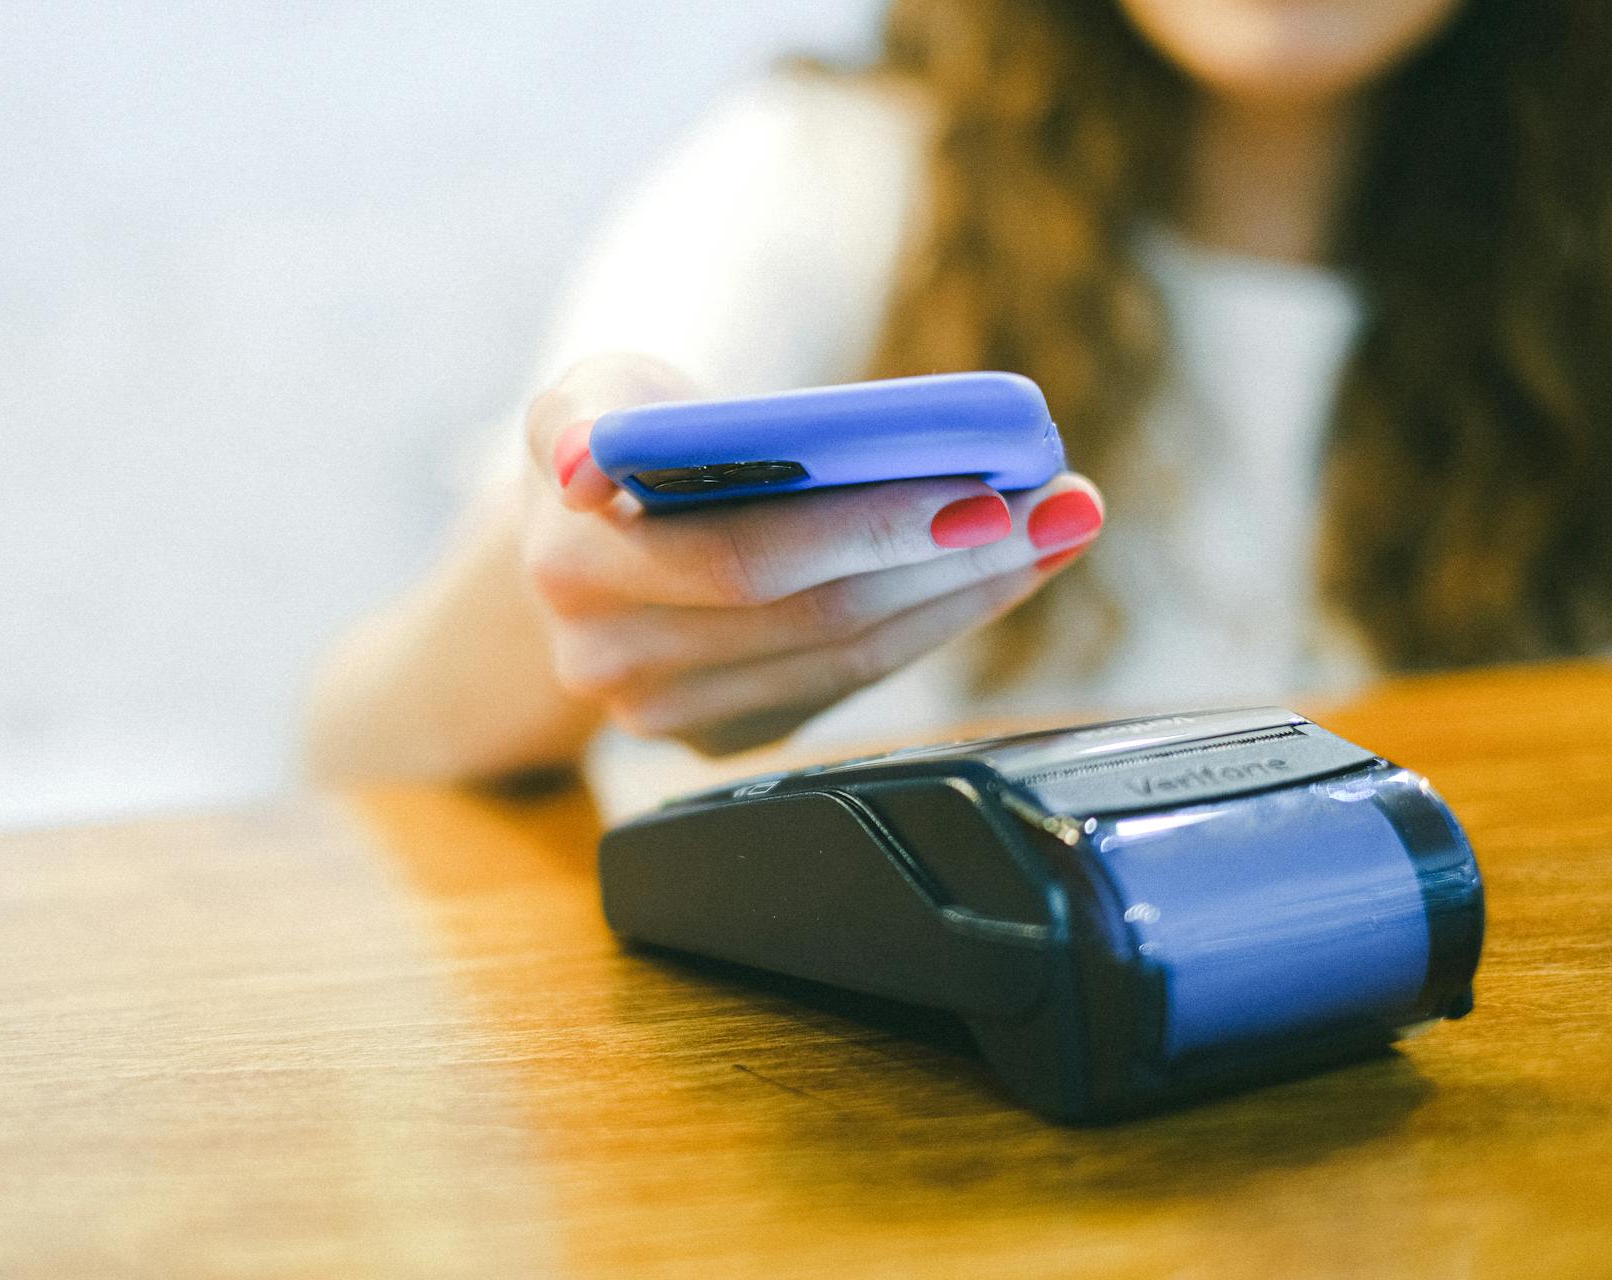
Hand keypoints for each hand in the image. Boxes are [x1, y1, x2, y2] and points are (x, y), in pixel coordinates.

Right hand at [518, 353, 1104, 755]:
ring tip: (1054, 529)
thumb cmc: (619, 447)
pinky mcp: (722, 744)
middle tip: (1054, 505)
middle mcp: (606, 662)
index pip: (743, 560)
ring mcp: (666, 718)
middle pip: (816, 620)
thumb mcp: (586, 397)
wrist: (590, 542)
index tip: (981, 490)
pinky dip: (932, 625)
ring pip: (848, 664)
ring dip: (966, 597)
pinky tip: (995, 575)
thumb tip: (589, 462)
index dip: (870, 531)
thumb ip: (581, 415)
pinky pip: (849, 690)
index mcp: (571, 566)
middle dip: (951, 561)